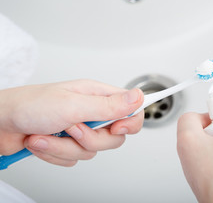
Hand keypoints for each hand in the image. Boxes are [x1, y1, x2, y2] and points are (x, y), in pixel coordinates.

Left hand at [0, 79, 143, 166]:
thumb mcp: (73, 105)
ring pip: (91, 151)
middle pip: (113, 137)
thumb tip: (138, 96)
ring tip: (47, 133)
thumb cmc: (30, 106)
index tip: (116, 128)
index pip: (130, 109)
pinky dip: (55, 153)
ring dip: (64, 147)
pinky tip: (42, 141)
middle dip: (89, 139)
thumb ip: (109, 105)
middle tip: (72, 129)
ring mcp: (78, 130)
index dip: (130, 122)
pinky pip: (73, 159)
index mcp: (96, 96)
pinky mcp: (67, 144)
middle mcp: (90, 113)